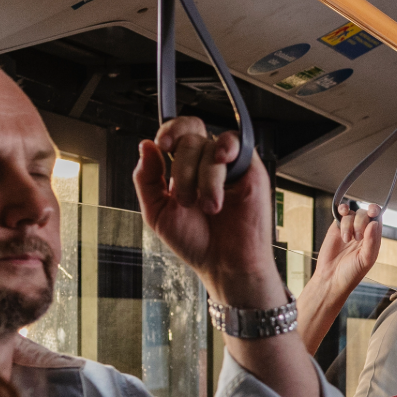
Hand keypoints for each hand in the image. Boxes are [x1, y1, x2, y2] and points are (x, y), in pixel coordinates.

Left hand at [133, 118, 285, 309]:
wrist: (224, 264)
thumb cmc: (197, 243)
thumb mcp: (157, 212)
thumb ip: (146, 178)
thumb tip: (145, 146)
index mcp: (185, 168)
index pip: (178, 133)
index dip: (169, 131)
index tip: (162, 145)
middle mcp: (207, 164)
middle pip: (190, 139)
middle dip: (183, 170)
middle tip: (188, 201)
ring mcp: (229, 166)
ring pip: (210, 146)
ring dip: (204, 179)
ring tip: (209, 207)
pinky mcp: (251, 171)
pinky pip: (237, 144)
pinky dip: (227, 147)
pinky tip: (222, 161)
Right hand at [297, 201, 382, 352]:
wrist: (330, 279)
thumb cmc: (351, 273)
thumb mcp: (366, 259)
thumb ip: (371, 241)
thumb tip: (374, 223)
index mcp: (372, 240)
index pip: (377, 220)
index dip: (376, 213)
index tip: (372, 211)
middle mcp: (362, 233)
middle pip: (365, 214)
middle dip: (361, 222)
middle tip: (357, 237)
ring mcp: (349, 229)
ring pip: (352, 213)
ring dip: (349, 224)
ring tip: (346, 239)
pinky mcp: (336, 228)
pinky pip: (341, 213)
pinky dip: (342, 209)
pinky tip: (342, 212)